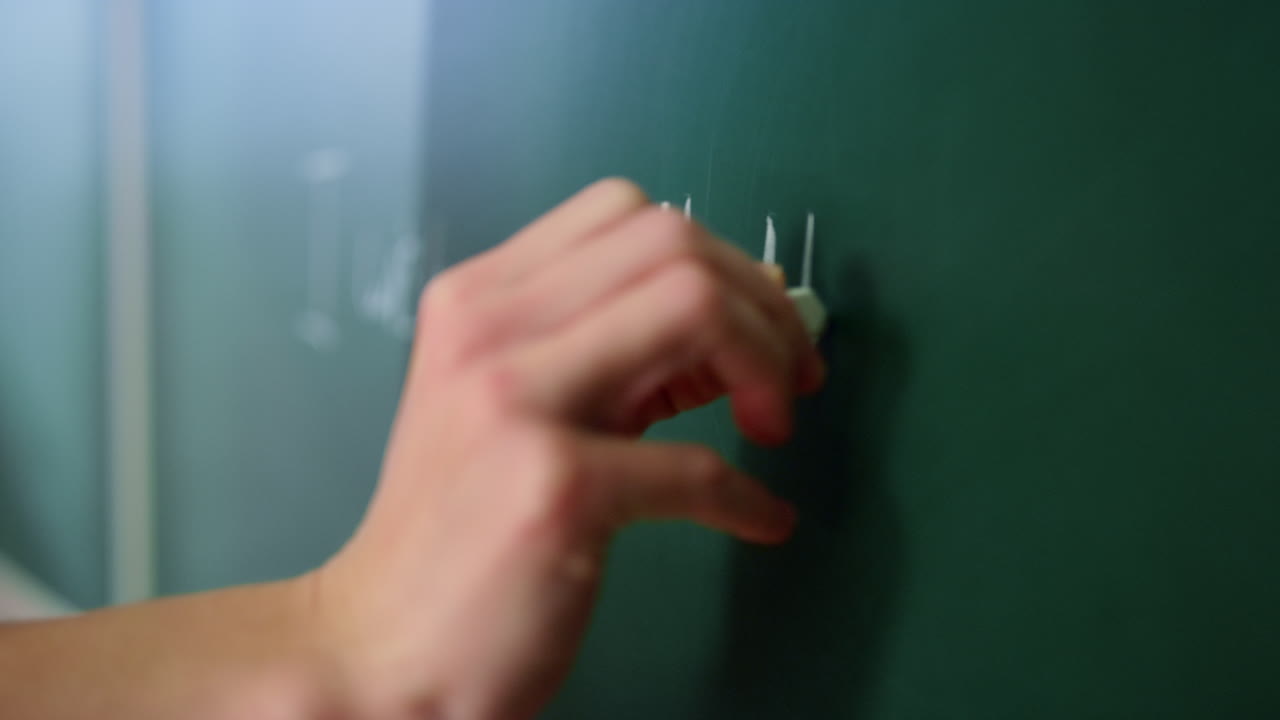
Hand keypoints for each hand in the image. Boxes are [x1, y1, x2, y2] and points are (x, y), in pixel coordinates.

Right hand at [313, 178, 824, 718]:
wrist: (381, 649)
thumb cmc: (456, 534)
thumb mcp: (515, 406)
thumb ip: (608, 351)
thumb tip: (734, 317)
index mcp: (477, 301)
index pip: (626, 212)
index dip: (714, 258)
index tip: (750, 320)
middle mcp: (487, 331)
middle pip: (672, 243)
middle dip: (760, 303)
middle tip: (789, 373)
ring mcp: (516, 403)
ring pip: (694, 305)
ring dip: (767, 362)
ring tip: (775, 425)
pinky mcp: (556, 489)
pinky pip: (701, 465)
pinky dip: (751, 497)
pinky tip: (759, 519)